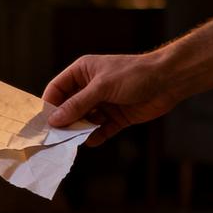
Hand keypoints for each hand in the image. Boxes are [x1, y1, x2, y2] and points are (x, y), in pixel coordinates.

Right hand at [43, 53, 178, 146]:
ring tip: (74, 140)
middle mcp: (90, 88)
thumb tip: (54, 120)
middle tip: (55, 136)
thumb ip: (77, 105)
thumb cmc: (134, 75)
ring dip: (79, 130)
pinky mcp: (116, 117)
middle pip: (69, 107)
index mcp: (82, 72)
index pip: (57, 89)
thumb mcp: (101, 87)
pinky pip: (100, 129)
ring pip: (83, 120)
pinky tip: (93, 140)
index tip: (42, 122)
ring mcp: (103, 103)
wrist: (169, 80)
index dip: (49, 105)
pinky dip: (96, 136)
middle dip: (63, 121)